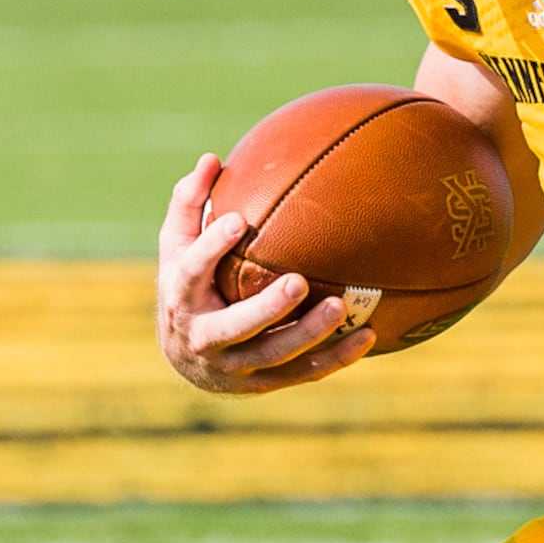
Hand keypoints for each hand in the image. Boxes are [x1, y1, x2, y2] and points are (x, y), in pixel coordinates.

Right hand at [156, 158, 375, 394]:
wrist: (185, 360)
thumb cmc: (187, 285)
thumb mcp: (177, 247)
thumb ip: (189, 203)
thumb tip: (212, 159)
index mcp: (180, 298)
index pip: (191, 272)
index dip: (211, 248)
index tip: (238, 222)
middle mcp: (204, 338)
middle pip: (235, 327)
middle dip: (267, 308)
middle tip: (299, 281)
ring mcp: (235, 366)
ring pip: (274, 354)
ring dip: (308, 333)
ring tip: (340, 306)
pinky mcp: (263, 383)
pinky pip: (303, 372)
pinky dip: (336, 357)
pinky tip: (367, 336)